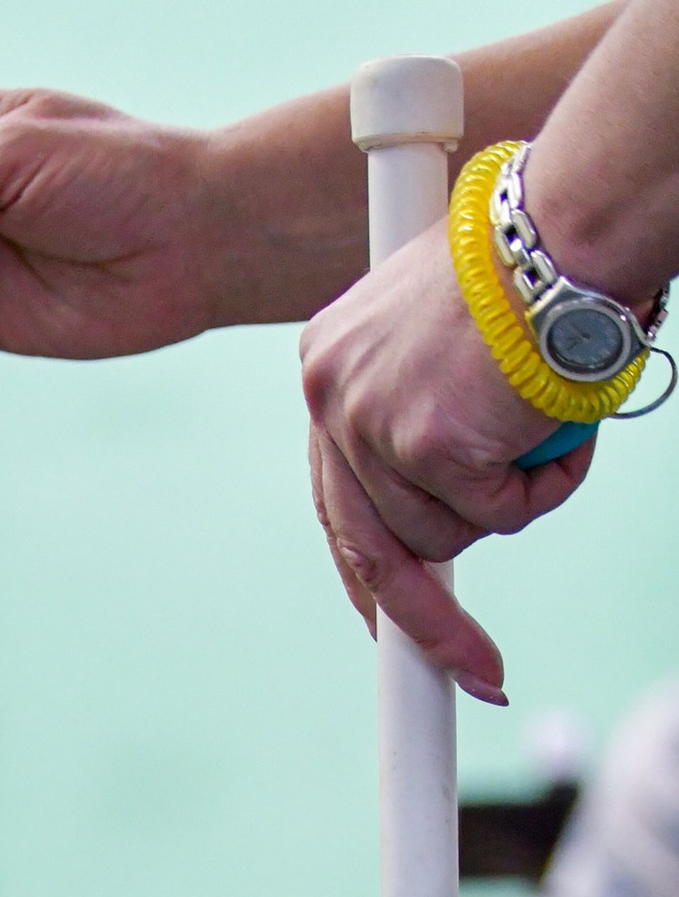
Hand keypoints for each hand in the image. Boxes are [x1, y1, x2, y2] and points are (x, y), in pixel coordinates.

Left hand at [299, 227, 586, 699]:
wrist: (567, 224)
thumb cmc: (533, 263)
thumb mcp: (447, 334)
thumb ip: (425, 405)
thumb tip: (447, 488)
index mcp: (330, 366)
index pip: (336, 499)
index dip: (369, 571)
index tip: (390, 626)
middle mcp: (331, 396)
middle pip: (367, 548)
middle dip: (425, 625)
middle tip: (479, 673)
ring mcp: (371, 424)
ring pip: (444, 536)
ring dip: (511, 504)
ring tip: (547, 428)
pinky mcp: (426, 445)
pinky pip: (495, 519)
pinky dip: (542, 490)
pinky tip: (558, 431)